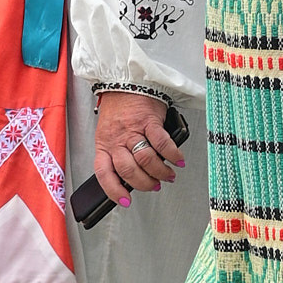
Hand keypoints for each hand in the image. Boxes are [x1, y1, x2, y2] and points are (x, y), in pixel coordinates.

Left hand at [93, 91, 179, 206]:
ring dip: (160, 172)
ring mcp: (133, 130)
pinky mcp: (149, 120)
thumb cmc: (119, 108)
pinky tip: (178, 160)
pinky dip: (173, 155)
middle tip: (155, 185)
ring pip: (145, 159)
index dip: (114, 190)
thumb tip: (133, 177)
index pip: (104, 173)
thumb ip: (117, 153)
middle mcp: (117, 139)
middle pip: (128, 170)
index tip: (125, 201)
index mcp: (104, 144)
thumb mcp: (110, 133)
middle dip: (144, 183)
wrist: (126, 81)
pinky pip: (162, 143)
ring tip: (168, 175)